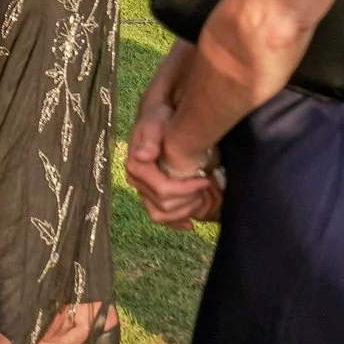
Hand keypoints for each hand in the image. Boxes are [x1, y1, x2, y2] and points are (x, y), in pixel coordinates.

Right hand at [125, 103, 222, 227]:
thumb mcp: (155, 124)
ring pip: (160, 215)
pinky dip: (174, 223)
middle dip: (189, 200)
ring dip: (184, 212)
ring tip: (202, 200)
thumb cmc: (159, 120)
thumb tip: (143, 156)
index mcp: (136, 167)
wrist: (157, 120)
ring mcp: (142, 189)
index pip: (163, 189)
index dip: (187, 189)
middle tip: (207, 188)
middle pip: (163, 205)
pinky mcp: (150, 194)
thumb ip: (149, 139)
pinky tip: (190, 224)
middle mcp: (136, 181)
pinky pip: (159, 216)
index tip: (206, 179)